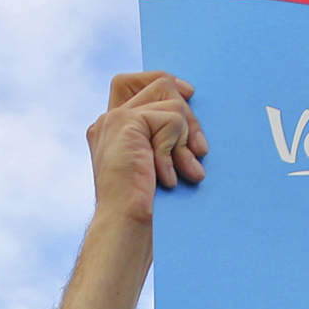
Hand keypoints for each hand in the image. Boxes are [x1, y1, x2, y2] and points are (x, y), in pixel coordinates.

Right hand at [89, 72, 204, 229]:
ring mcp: (113, 119)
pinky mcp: (124, 122)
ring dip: (185, 136)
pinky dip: (177, 148)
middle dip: (189, 116)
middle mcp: (107, 121)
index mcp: (110, 130)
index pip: (131, 82)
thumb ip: (161, 136)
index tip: (189, 93)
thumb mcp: (156, 164)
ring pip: (169, 99)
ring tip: (186, 170)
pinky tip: (168, 176)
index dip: (163, 81)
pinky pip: (171, 118)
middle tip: (200, 151)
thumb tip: (189, 106)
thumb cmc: (145, 209)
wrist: (126, 227)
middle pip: (159, 84)